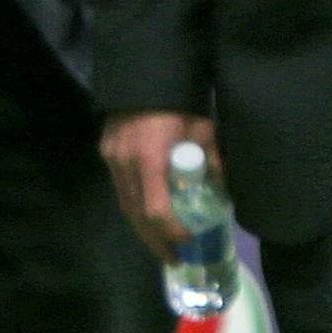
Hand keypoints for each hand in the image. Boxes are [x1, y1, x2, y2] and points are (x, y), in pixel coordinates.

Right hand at [100, 110, 218, 260]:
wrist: (146, 73)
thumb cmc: (181, 102)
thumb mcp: (204, 131)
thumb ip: (213, 162)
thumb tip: (225, 193)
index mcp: (150, 156)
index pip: (156, 208)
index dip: (171, 230)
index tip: (188, 240)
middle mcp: (125, 161)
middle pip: (136, 214)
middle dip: (155, 240)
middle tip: (174, 259)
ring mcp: (112, 157)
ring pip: (124, 203)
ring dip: (143, 228)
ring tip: (162, 245)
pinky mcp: (106, 151)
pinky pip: (120, 188)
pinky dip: (134, 206)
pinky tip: (147, 217)